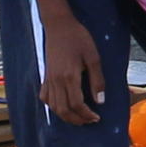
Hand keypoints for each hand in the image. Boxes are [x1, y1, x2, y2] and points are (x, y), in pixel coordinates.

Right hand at [34, 10, 105, 124]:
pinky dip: (53, 106)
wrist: (59, 25)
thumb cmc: (78, 38)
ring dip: (66, 116)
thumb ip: (97, 80)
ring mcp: (49, 79)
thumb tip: (100, 101)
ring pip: (53, 106)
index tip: (97, 117)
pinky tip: (61, 106)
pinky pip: (45, 97)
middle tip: (89, 121)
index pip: (77, 104)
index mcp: (69, 76)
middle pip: (64, 110)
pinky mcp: (45, 76)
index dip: (87, 115)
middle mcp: (56, 81)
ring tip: (78, 117)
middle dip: (77, 120)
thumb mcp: (93, 57)